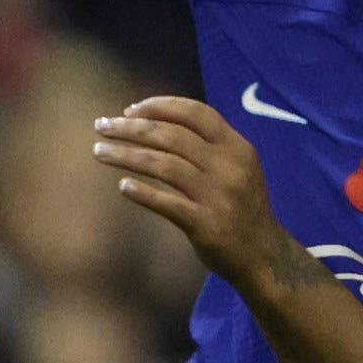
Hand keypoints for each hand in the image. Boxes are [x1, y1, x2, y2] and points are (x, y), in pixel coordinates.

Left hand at [90, 97, 288, 289]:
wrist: (263, 255)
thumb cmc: (239, 206)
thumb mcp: (236, 167)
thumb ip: (207, 144)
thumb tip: (154, 120)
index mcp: (237, 147)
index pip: (196, 113)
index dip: (160, 106)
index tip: (130, 110)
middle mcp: (229, 167)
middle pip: (172, 136)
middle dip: (131, 128)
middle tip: (101, 126)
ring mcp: (218, 197)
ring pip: (164, 165)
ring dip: (126, 155)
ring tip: (99, 150)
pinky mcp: (207, 225)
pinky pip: (168, 204)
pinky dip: (143, 193)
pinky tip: (123, 186)